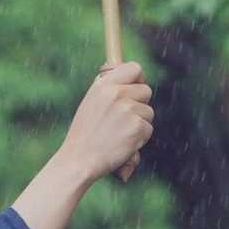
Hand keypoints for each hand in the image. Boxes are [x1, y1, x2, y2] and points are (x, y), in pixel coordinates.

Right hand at [57, 61, 154, 183]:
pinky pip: (148, 129)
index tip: (135, 87)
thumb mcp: (91, 104)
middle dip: (140, 104)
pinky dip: (139, 138)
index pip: (134, 68)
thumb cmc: (84, 135)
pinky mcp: (138, 126)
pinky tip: (123, 144)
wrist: (79, 159)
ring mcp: (128, 110)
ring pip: (148, 112)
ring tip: (119, 134)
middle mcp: (117, 94)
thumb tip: (129, 79)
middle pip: (146, 90)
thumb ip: (108, 90)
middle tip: (125, 118)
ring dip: (139, 123)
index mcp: (103, 85)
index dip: (138, 78)